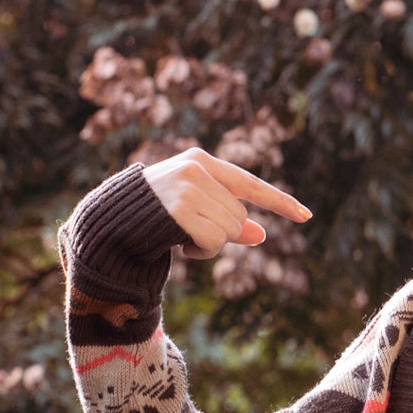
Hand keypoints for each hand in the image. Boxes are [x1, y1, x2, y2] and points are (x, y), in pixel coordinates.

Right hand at [142, 148, 311, 259]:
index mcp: (201, 162)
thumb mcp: (193, 212)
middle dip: (221, 233)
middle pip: (240, 217)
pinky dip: (201, 251)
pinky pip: (215, 241)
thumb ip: (227, 219)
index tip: (306, 216)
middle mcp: (196, 169)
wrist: (107, 221)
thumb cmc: (151, 215)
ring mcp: (188, 188)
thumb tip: (262, 235)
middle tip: (188, 233)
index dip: (279, 202)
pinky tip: (178, 245)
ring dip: (210, 244)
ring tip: (180, 236)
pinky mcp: (180, 210)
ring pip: (230, 231)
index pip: (250, 183)